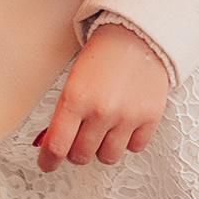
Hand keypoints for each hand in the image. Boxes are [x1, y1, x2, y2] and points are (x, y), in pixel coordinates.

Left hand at [37, 23, 169, 167]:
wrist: (138, 35)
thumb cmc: (104, 55)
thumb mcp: (73, 82)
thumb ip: (62, 115)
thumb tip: (50, 145)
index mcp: (75, 99)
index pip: (56, 147)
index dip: (48, 160)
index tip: (48, 163)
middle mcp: (101, 111)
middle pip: (80, 156)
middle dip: (76, 149)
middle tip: (79, 136)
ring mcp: (127, 116)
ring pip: (107, 157)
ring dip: (102, 148)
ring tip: (104, 129)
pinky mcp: (150, 117)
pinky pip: (134, 147)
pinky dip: (128, 140)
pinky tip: (124, 124)